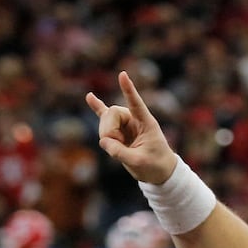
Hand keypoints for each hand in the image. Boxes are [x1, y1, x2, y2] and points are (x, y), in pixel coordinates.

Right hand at [85, 71, 176, 185]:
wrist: (159, 172)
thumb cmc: (154, 166)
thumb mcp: (138, 162)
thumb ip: (120, 152)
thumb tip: (103, 141)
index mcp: (146, 122)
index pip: (136, 103)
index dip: (128, 90)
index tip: (123, 75)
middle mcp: (134, 118)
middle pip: (112, 113)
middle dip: (108, 130)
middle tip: (116, 147)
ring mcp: (126, 123)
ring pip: (105, 119)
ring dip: (106, 134)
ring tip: (118, 148)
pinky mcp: (119, 130)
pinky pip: (105, 115)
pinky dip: (97, 107)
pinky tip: (89, 96)